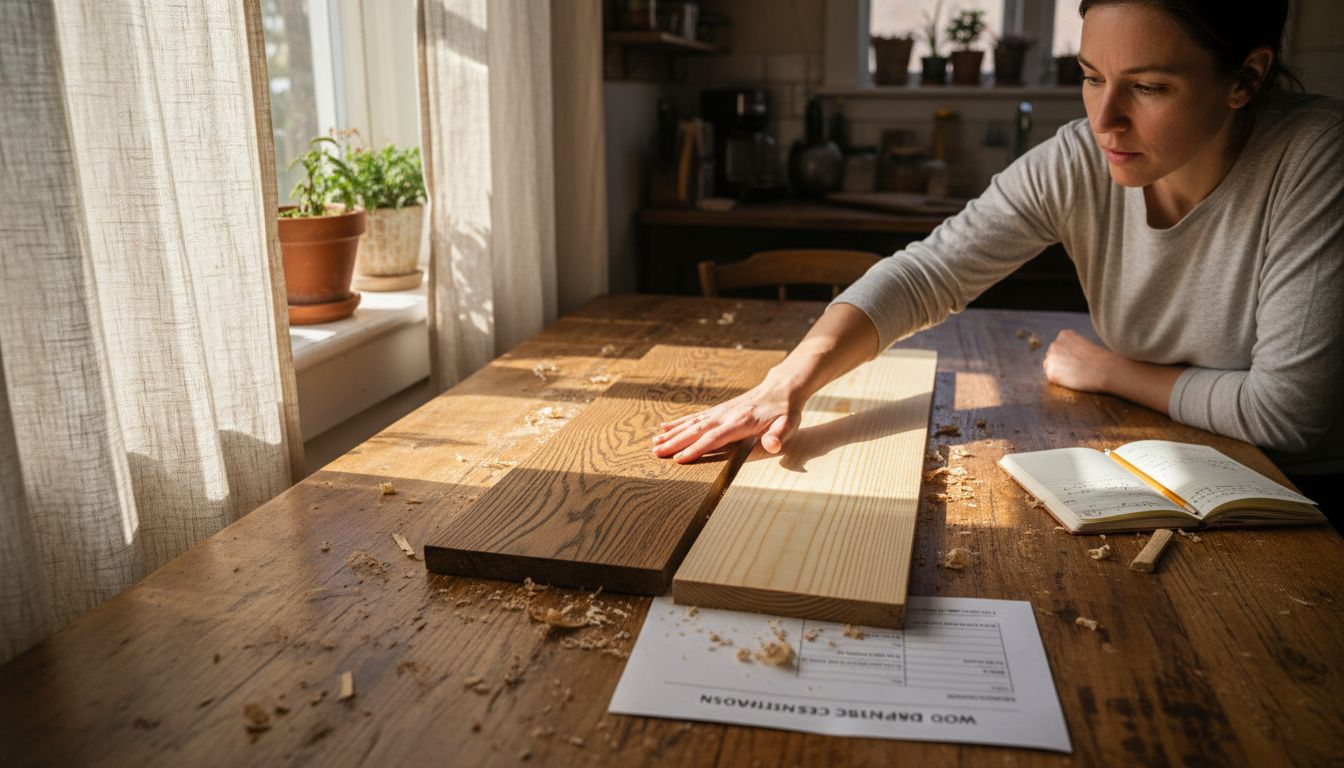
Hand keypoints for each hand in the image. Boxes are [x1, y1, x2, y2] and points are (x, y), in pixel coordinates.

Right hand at [652, 302, 880, 463]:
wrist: (781, 388)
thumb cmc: (785, 411)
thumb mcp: (788, 425)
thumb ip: (778, 436)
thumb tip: (772, 446)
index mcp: (740, 422)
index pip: (714, 438)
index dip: (697, 449)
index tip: (679, 459)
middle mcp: (725, 415)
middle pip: (696, 430)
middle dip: (675, 442)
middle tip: (656, 452)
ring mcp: (719, 412)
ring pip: (691, 423)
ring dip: (672, 433)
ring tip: (654, 442)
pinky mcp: (717, 410)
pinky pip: (693, 417)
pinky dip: (678, 423)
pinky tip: (664, 427)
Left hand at [1042, 329, 1114, 392]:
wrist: (1107, 370)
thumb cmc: (1102, 359)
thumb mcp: (1086, 344)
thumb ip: (1072, 348)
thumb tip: (1066, 357)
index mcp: (1064, 335)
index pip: (1059, 346)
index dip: (1067, 356)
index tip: (1078, 360)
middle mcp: (1054, 344)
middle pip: (1052, 356)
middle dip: (1061, 363)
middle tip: (1076, 369)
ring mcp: (1051, 358)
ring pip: (1049, 366)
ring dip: (1059, 371)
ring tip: (1075, 374)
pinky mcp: (1052, 373)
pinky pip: (1052, 378)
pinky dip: (1061, 381)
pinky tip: (1073, 379)